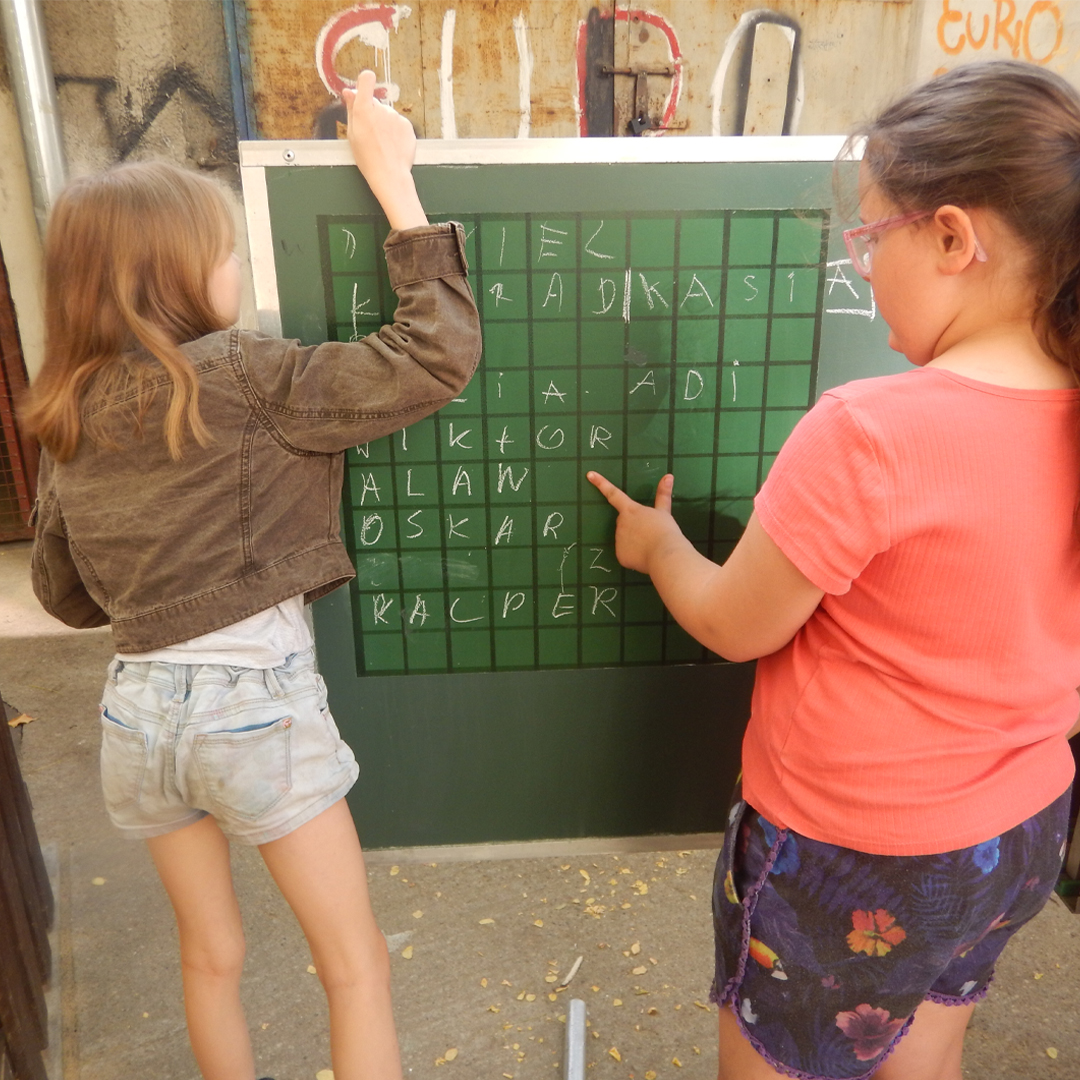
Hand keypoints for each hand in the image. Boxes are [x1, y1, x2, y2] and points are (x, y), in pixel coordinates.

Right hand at [342, 70, 426, 229]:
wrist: (389, 175)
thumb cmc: (368, 158)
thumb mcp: (352, 134)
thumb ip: (351, 109)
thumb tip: (349, 92)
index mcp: (364, 110)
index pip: (366, 79)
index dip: (364, 82)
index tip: (363, 87)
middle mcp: (381, 109)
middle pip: (376, 103)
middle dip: (372, 113)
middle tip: (370, 134)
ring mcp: (396, 116)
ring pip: (388, 114)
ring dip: (384, 124)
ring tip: (382, 144)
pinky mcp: (407, 125)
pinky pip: (399, 123)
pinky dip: (395, 131)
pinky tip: (392, 145)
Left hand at [586, 471, 686, 574]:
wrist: (664, 555)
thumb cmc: (665, 531)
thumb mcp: (664, 511)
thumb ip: (663, 494)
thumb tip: (669, 476)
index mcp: (630, 510)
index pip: (614, 494)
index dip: (601, 483)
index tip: (590, 474)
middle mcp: (621, 523)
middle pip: (624, 522)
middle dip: (633, 526)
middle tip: (650, 533)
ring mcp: (619, 539)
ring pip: (625, 539)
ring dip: (634, 542)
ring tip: (650, 546)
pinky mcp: (620, 555)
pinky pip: (626, 554)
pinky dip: (634, 555)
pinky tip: (645, 556)